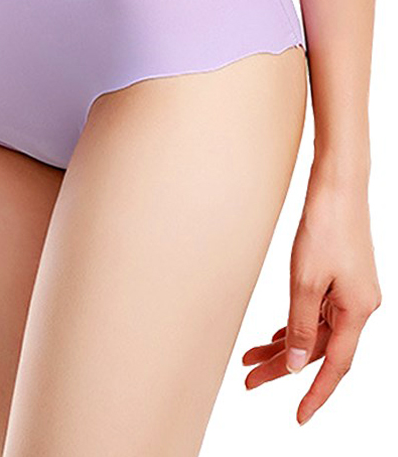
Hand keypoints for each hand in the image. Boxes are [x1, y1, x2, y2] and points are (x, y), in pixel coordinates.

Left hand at [241, 157, 381, 425]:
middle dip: (283, 366)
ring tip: (249, 357)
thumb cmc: (324, 228)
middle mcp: (358, 307)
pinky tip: (276, 333)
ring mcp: (350, 292)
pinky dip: (294, 324)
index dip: (315, 394)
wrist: (337, 187)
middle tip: (248, 380)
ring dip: (282, 344)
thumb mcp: (305, 281)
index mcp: (357, 312)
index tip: (298, 418)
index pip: (335, 366)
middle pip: (318, 348)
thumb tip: (296, 364)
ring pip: (313, 330)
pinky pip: (316, 312)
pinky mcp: (339, 278)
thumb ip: (300, 324)